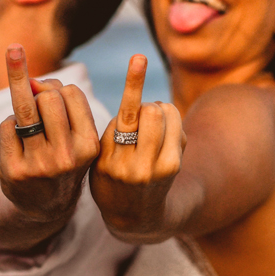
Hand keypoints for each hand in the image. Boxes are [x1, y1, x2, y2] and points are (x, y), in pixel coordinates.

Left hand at [0, 45, 100, 222]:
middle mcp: (66, 157)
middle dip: (39, 94)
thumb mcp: (76, 135)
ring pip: (25, 106)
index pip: (71, 92)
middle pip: (49, 97)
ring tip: (15, 70)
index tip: (54, 96)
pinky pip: (6, 125)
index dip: (58, 88)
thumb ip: (62, 101)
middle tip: (37, 107)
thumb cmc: (61, 157)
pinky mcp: (14, 170)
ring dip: (20, 96)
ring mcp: (39, 165)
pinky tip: (16, 139)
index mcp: (88, 144)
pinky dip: (9, 125)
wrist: (45, 205)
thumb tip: (30, 81)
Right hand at [90, 55, 185, 239]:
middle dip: (145, 107)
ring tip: (151, 126)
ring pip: (164, 115)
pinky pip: (176, 127)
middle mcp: (130, 165)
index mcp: (106, 159)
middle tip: (140, 120)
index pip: (124, 114)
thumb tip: (144, 106)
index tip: (140, 58)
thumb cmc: (111, 178)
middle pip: (150, 111)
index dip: (134, 83)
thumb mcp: (98, 160)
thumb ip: (111, 132)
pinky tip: (164, 134)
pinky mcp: (172, 167)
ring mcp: (154, 168)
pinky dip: (170, 122)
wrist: (133, 217)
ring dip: (159, 112)